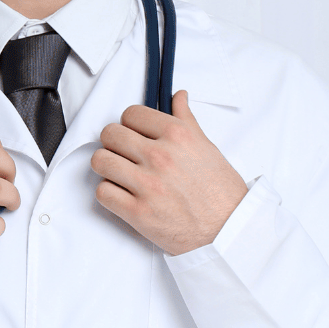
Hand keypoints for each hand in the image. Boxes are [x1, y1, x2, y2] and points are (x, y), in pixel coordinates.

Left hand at [91, 91, 247, 254]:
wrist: (228, 231)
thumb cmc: (221, 191)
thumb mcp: (207, 148)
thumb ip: (186, 120)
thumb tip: (178, 96)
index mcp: (178, 135)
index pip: (131, 113)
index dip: (130, 124)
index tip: (135, 134)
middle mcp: (160, 156)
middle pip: (110, 134)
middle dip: (114, 143)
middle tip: (125, 155)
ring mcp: (147, 184)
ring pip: (100, 161)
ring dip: (107, 167)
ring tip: (120, 174)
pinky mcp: (137, 212)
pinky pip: (102, 192)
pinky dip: (109, 193)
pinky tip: (123, 194)